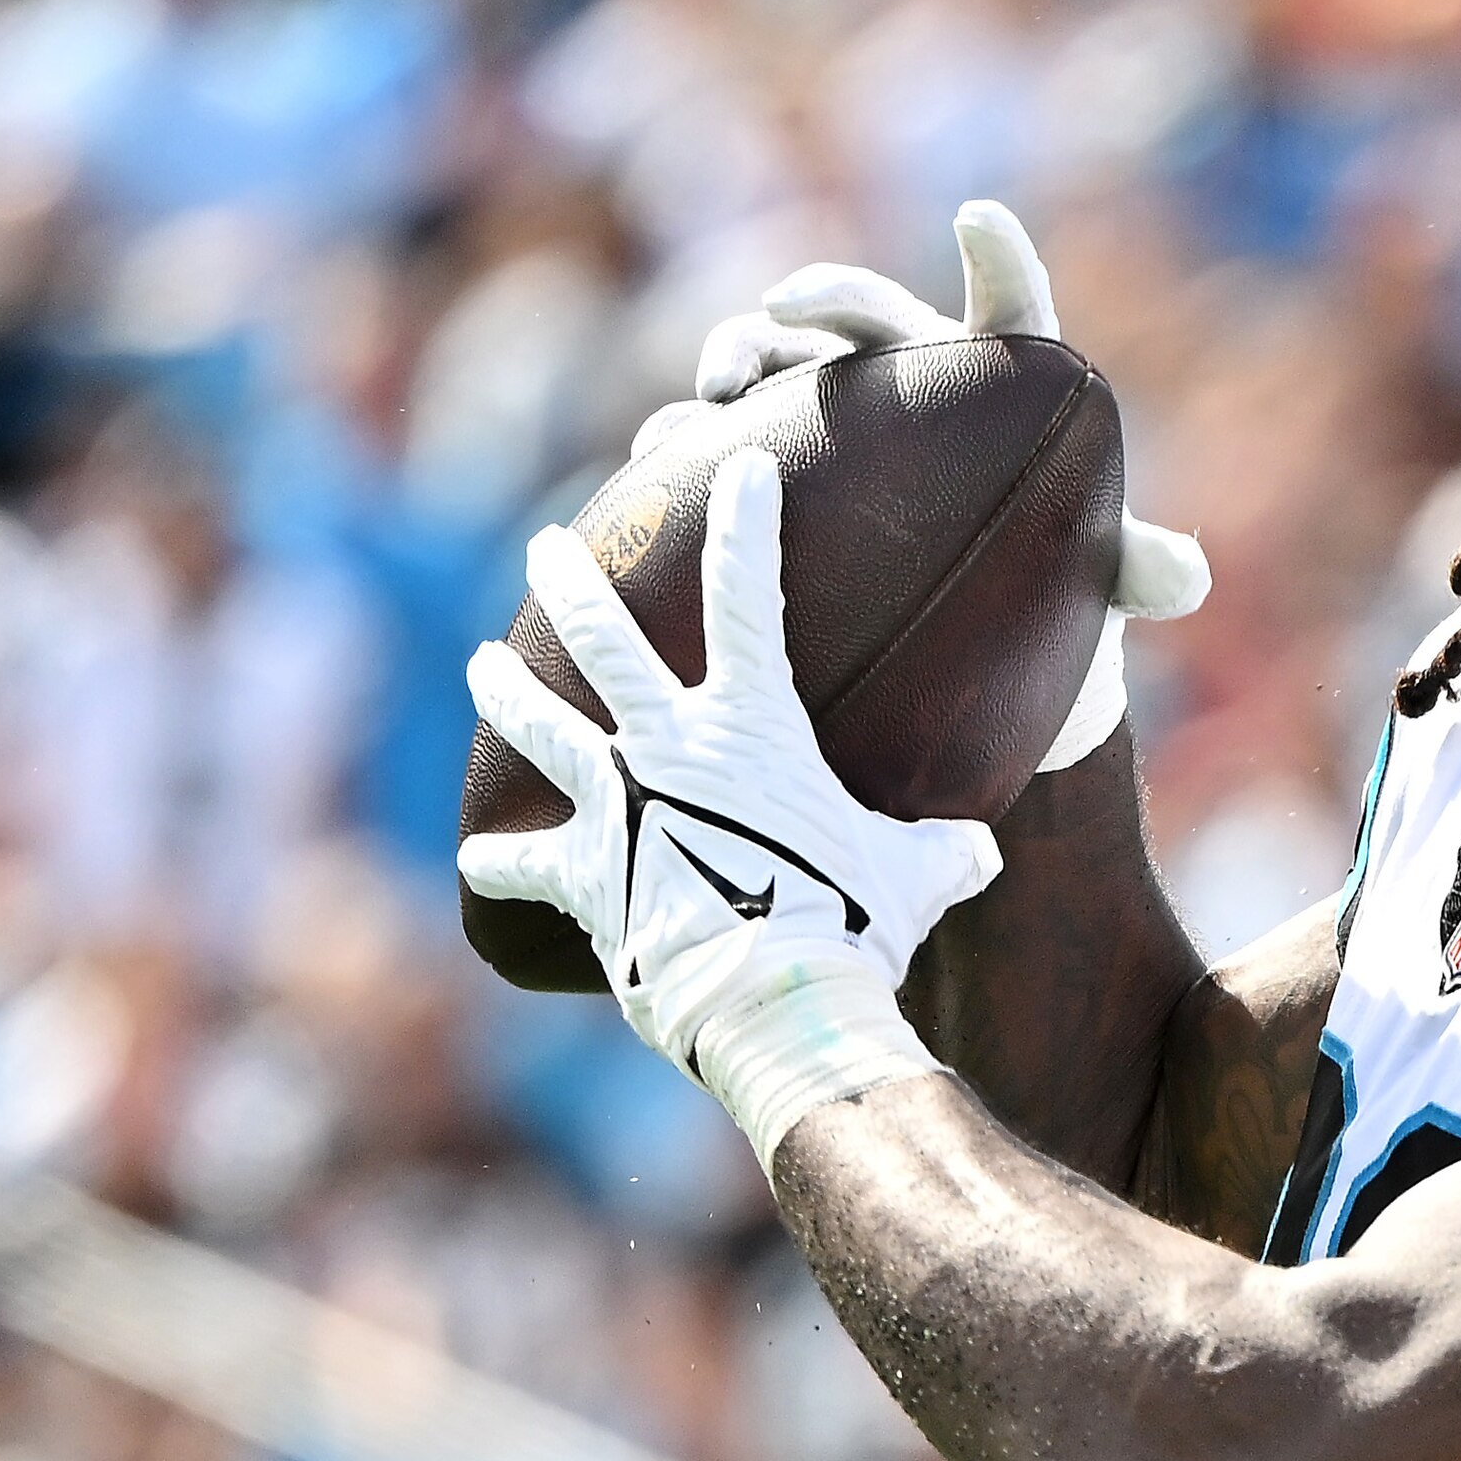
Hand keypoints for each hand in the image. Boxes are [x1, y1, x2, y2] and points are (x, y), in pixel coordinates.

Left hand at [457, 450, 1000, 1164]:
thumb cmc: (851, 922)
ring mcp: (616, 804)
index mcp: (753, 727)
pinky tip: (476, 857)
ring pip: (544, 725)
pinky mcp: (583, 874)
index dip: (746, 524)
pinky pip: (529, 862)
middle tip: (546, 549)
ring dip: (508, 690)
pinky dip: (504, 860)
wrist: (770, 994)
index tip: (740, 466)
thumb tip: (984, 855)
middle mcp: (669, 747)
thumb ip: (943, 854)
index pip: (749, 597)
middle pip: (606, 643)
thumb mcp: (915, 877)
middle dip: (572, 584)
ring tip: (480, 664)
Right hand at [665, 197, 1209, 772]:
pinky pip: (725, 432)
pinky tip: (667, 451)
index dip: (1000, 261)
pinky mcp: (778, 456)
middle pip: (862, 309)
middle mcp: (909, 372)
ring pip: (776, 353)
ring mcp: (833, 408)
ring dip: (740, 354)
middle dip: (823, 294)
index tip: (980, 218)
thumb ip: (1141, 568)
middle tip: (785, 306)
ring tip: (718, 388)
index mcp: (998, 376)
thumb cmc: (1049, 575)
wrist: (972, 623)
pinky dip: (692, 433)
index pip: (1009, 308)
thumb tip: (1187, 578)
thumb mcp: (1097, 574)